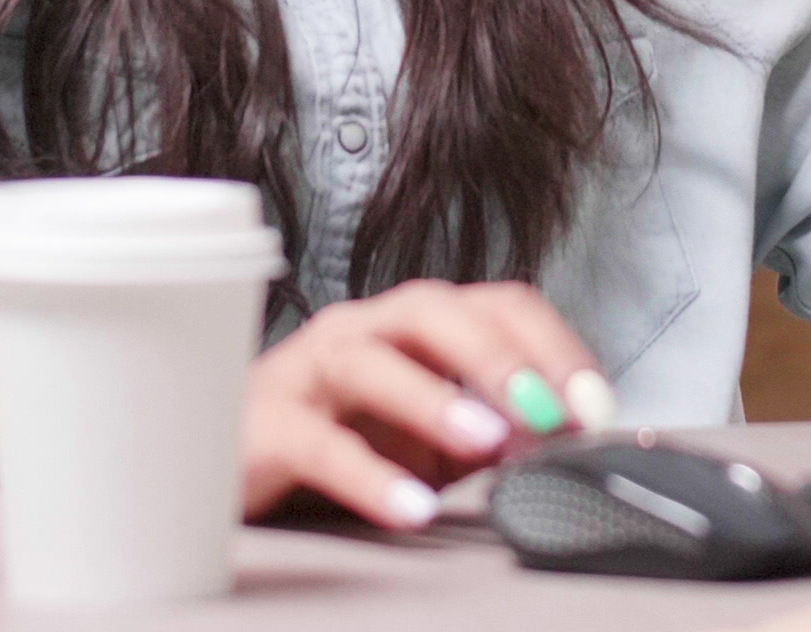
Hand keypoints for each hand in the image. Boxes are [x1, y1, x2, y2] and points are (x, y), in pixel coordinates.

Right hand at [241, 279, 611, 530]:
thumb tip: (568, 438)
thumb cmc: (330, 442)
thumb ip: (496, 435)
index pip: (494, 304)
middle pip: (432, 312)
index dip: (552, 345)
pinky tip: (412, 507)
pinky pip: (318, 445)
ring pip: (369, 361)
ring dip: (434, 398)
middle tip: (547, 410)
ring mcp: (305, 373)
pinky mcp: (262, 428)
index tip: (593, 403)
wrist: (217, 462)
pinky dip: (369, 476)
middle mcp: (359, 332)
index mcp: (410, 328)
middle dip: (498, 357)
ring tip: (488, 440)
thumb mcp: (429, 442)